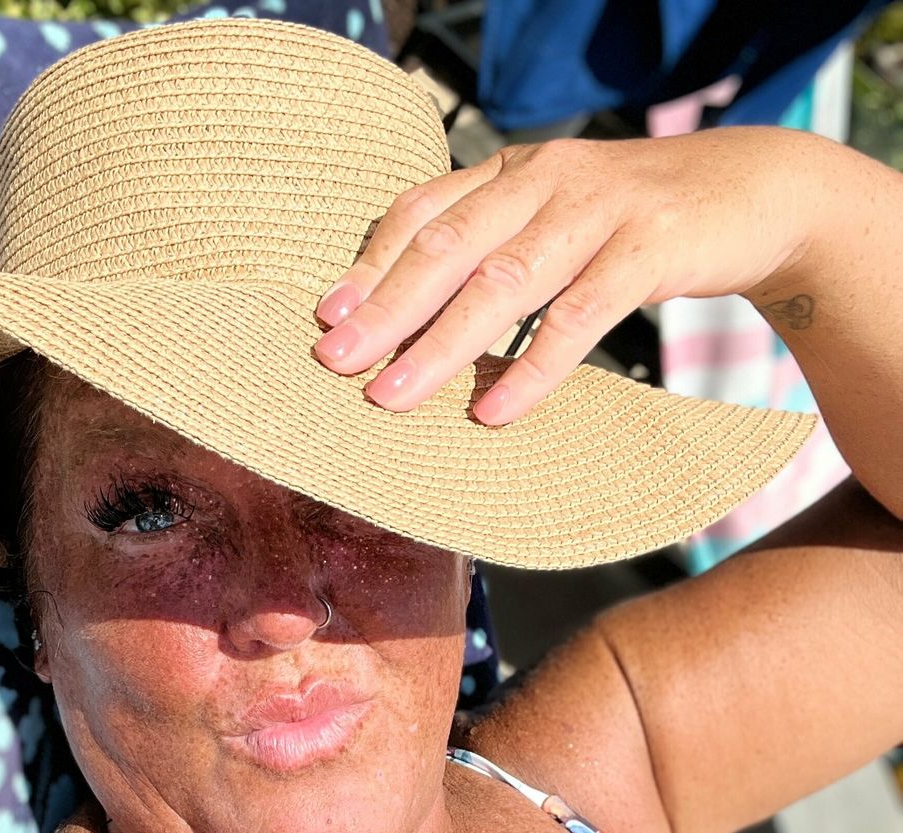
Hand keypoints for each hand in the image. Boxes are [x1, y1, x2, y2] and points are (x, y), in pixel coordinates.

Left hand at [311, 126, 819, 425]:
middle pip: (449, 247)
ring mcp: (598, 210)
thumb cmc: (637, 223)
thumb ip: (496, 251)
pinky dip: (532, 367)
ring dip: (441, 345)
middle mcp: (546, 180)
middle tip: (335, 362)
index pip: (424, 212)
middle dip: (386, 309)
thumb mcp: (557, 221)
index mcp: (514, 171)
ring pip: (503, 282)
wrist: (756, 191)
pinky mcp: (649, 248)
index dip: (371, 265)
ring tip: (394, 396)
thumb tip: (417, 327)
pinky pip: (578, 315)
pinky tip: (495, 410)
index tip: (327, 319)